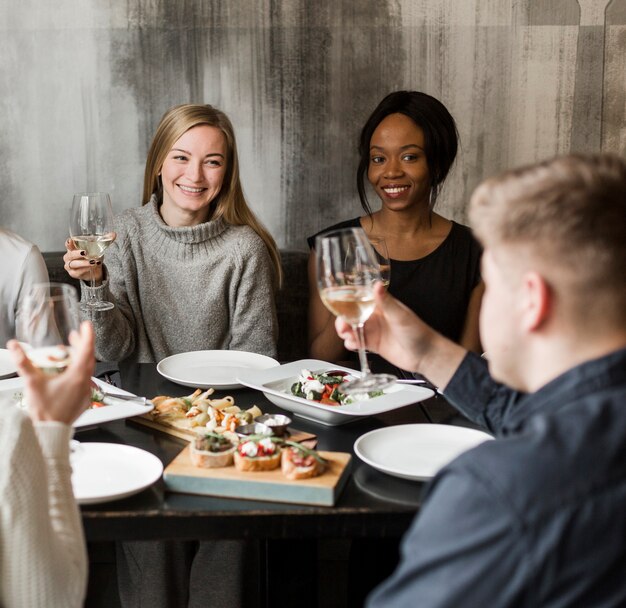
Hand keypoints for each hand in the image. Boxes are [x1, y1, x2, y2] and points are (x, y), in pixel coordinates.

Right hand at [7, 321, 95, 424]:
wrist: (49, 431)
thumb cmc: (44, 410)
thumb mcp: (32, 382)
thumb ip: (23, 362)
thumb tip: (15, 346)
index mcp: (77, 376)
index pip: (86, 350)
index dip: (87, 336)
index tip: (87, 326)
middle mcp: (85, 382)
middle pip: (88, 358)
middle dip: (82, 345)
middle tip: (75, 336)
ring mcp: (86, 391)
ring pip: (87, 369)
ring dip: (80, 358)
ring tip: (69, 352)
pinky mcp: (83, 399)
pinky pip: (84, 380)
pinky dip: (79, 371)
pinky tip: (68, 371)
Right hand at [63, 237, 108, 282]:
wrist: (95, 270)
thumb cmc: (93, 256)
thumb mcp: (99, 248)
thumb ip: (105, 240)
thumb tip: (114, 234)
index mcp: (73, 248)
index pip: (68, 244)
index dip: (68, 243)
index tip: (71, 241)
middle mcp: (69, 256)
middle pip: (70, 254)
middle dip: (77, 253)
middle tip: (85, 252)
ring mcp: (70, 265)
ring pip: (74, 264)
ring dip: (84, 263)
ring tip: (93, 262)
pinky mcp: (73, 273)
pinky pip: (78, 272)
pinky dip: (85, 269)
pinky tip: (92, 267)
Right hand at [335, 283, 466, 388]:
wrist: (425, 355)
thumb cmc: (418, 332)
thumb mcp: (400, 315)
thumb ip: (386, 302)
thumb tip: (377, 285)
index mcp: (381, 304)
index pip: (360, 298)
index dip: (347, 299)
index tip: (339, 302)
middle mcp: (375, 316)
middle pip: (352, 314)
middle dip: (344, 318)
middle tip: (342, 325)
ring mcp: (373, 330)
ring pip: (353, 328)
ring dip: (346, 331)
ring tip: (347, 335)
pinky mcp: (373, 344)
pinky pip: (357, 342)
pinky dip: (352, 343)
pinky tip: (353, 344)